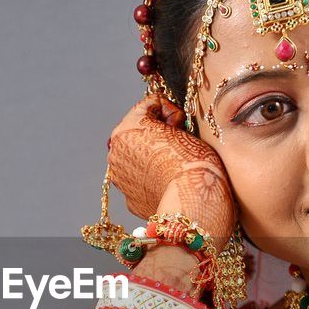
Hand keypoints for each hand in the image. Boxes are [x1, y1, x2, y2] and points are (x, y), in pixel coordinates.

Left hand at [107, 94, 235, 244]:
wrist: (192, 201)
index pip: (149, 107)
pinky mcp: (130, 201)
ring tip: (175, 166)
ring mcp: (120, 180)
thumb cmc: (190, 159)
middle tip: (180, 144)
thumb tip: (166, 123)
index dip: (170, 112)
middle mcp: (115, 154)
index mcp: (125, 129)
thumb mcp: (181, 124)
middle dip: (157, 136)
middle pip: (138, 134)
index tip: (181, 124)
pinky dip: (153, 180)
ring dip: (153, 159)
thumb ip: (167, 119)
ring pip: (138, 160)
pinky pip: (142, 183)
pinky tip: (169, 183)